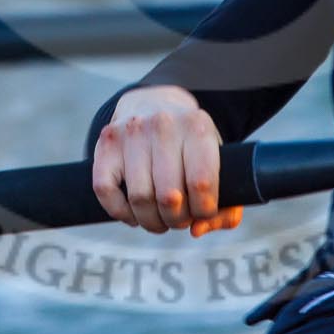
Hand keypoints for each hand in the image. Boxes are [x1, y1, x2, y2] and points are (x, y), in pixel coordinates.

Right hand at [90, 86, 244, 237]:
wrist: (153, 103)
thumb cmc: (189, 144)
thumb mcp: (217, 159)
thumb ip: (228, 202)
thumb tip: (198, 229)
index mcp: (197, 126)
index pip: (201, 183)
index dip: (203, 210)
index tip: (201, 212)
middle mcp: (163, 124)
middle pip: (169, 196)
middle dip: (177, 219)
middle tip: (179, 219)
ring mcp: (130, 131)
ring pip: (139, 198)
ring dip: (151, 221)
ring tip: (159, 219)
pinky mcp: (106, 143)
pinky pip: (106, 191)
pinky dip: (120, 212)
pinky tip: (133, 213)